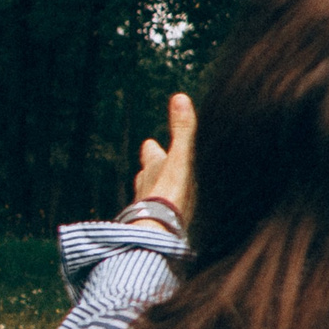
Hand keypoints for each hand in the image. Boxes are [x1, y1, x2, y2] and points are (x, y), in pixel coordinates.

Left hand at [133, 94, 195, 227]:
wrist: (159, 230)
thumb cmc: (170, 193)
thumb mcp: (181, 157)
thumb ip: (182, 130)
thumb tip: (180, 97)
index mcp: (153, 168)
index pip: (150, 153)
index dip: (151, 149)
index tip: (149, 143)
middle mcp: (146, 186)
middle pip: (146, 174)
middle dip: (151, 169)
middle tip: (151, 165)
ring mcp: (148, 207)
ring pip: (148, 195)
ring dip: (153, 192)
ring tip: (159, 192)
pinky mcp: (153, 225)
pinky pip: (155, 215)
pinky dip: (159, 212)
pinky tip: (165, 218)